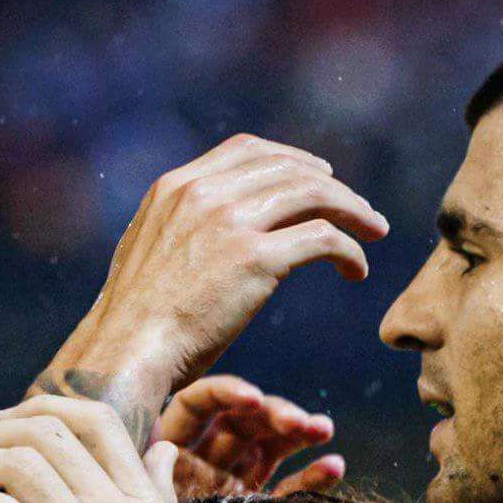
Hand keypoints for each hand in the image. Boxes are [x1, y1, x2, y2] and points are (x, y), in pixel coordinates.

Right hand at [38, 136, 385, 427]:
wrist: (128, 351)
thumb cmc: (139, 321)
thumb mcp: (150, 251)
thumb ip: (181, 228)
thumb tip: (209, 234)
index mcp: (177, 187)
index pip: (246, 150)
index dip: (291, 160)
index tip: (321, 177)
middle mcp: (204, 194)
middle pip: (288, 169)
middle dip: (333, 186)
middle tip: (361, 211)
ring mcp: (231, 223)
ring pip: (313, 195)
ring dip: (353, 211)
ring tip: (374, 232)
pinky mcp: (256, 259)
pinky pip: (323, 239)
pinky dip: (350, 250)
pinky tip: (357, 271)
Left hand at [159, 374, 343, 499]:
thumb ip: (155, 473)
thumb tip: (164, 446)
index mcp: (168, 448)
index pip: (197, 402)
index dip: (225, 392)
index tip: (254, 399)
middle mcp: (202, 457)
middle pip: (241, 418)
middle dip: (273, 413)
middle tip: (299, 422)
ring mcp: (232, 480)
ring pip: (270, 444)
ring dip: (299, 431)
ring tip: (323, 428)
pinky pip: (287, 488)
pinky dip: (310, 478)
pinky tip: (335, 465)